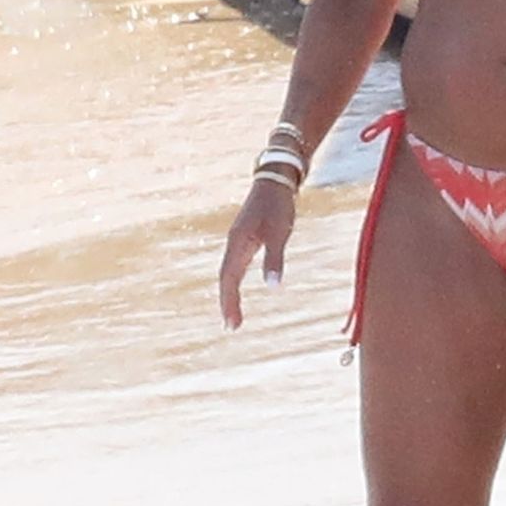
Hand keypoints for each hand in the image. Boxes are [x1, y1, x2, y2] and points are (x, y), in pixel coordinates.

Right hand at [218, 179, 296, 328]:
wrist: (276, 178)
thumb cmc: (278, 205)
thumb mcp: (279, 233)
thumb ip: (275, 259)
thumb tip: (273, 287)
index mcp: (238, 244)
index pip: (229, 279)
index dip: (229, 302)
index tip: (232, 324)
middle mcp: (233, 243)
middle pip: (225, 279)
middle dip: (227, 303)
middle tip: (232, 327)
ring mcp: (238, 240)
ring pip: (229, 272)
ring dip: (230, 294)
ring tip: (234, 315)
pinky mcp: (245, 237)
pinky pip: (235, 265)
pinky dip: (234, 281)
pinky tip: (238, 289)